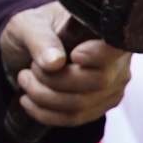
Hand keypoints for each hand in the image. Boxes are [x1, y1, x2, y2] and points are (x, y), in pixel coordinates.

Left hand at [0, 1, 129, 127]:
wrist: (25, 51)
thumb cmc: (31, 31)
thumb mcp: (26, 25)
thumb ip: (40, 39)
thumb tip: (55, 62)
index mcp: (104, 34)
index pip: (114, 48)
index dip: (96, 55)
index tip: (72, 55)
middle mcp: (116, 63)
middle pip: (97, 81)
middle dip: (54, 79)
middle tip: (30, 69)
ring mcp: (111, 88)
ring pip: (82, 104)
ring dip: (44, 97)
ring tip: (25, 79)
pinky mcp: (98, 107)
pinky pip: (74, 118)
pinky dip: (45, 113)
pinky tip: (28, 100)